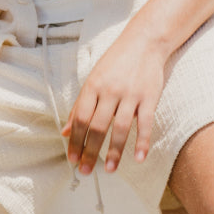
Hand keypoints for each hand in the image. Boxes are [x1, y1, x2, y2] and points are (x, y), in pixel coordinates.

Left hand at [62, 34, 166, 175]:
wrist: (144, 42)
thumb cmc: (115, 63)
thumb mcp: (93, 80)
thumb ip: (79, 106)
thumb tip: (64, 131)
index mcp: (92, 87)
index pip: (80, 119)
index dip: (75, 141)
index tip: (72, 159)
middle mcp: (110, 91)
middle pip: (98, 127)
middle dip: (90, 151)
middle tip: (85, 171)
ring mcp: (131, 94)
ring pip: (120, 128)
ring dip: (114, 151)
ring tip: (109, 170)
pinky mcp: (149, 96)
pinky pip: (146, 123)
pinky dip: (142, 142)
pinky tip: (138, 158)